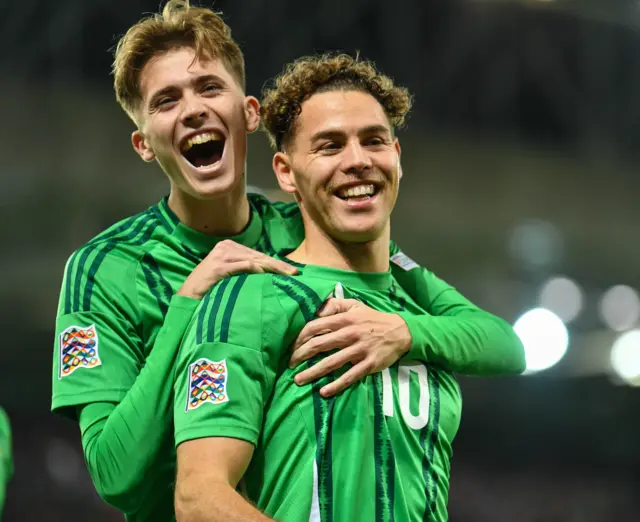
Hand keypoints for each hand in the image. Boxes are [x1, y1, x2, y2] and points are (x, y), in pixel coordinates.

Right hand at [177, 240, 297, 299]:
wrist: (187, 298)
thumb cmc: (210, 290)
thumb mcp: (229, 276)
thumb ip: (244, 272)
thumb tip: (268, 275)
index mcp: (229, 247)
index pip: (257, 254)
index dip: (275, 263)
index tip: (292, 272)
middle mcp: (226, 247)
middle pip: (258, 256)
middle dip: (278, 265)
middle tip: (295, 274)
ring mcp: (221, 255)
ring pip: (254, 259)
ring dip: (272, 268)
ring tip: (287, 275)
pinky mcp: (218, 266)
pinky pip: (243, 266)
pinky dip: (256, 270)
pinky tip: (267, 276)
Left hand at [290, 298, 411, 396]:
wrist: (400, 331)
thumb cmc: (372, 318)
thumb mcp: (354, 305)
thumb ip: (334, 305)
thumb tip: (315, 311)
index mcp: (344, 319)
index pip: (315, 326)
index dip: (300, 337)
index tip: (290, 346)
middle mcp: (350, 334)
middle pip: (319, 345)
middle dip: (301, 355)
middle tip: (290, 364)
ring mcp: (359, 350)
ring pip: (332, 362)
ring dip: (313, 372)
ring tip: (299, 380)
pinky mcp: (369, 364)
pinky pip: (350, 376)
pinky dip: (336, 385)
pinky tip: (324, 392)